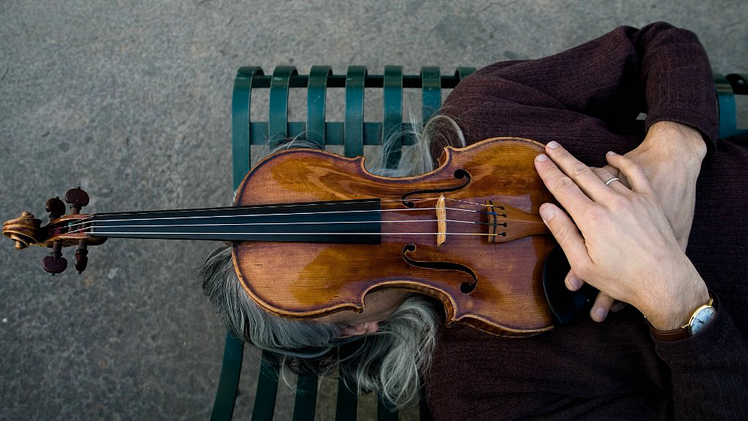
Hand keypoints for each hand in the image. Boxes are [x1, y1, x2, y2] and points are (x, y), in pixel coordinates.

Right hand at [534, 141, 708, 329]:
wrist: (666, 281)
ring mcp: (633, 199)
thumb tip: (546, 209)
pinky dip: (622, 162)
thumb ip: (563, 233)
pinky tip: (611, 156)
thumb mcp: (584, 265)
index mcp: (591, 219)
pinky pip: (634, 173)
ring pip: (604, 173)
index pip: (563, 188)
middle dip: (562, 159)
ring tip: (571, 155)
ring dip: (585, 162)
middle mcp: (611, 203)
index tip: (538, 159)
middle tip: (549, 147)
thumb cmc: (623, 279)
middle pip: (581, 174)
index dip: (549, 172)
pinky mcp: (650, 200)